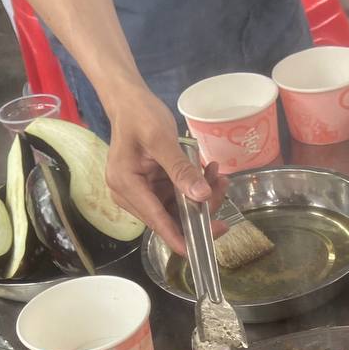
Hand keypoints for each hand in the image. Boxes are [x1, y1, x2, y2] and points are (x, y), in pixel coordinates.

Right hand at [104, 81, 227, 254]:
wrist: (129, 100)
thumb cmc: (139, 115)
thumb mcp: (161, 139)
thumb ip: (181, 170)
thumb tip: (202, 196)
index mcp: (126, 186)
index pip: (156, 221)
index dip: (180, 238)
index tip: (201, 249)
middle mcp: (131, 196)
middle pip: (170, 218)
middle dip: (199, 208)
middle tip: (221, 187)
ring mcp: (142, 193)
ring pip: (177, 209)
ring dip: (201, 196)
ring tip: (217, 175)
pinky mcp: (152, 188)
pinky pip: (177, 197)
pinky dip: (194, 188)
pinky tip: (208, 173)